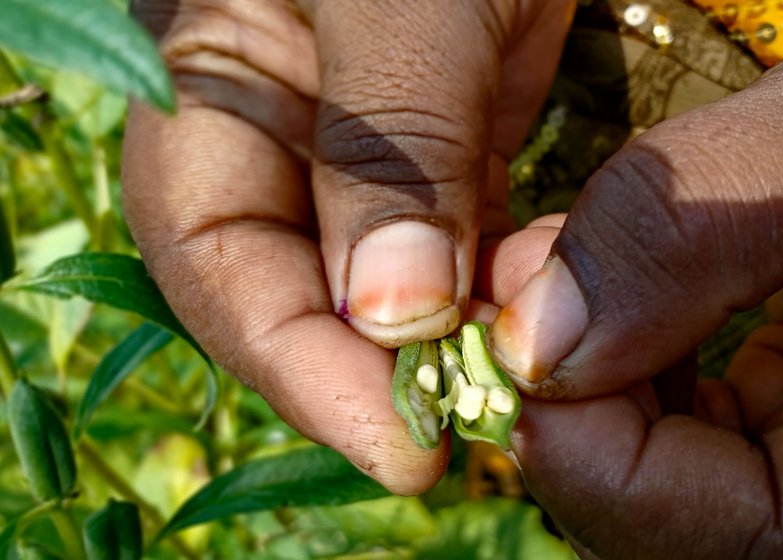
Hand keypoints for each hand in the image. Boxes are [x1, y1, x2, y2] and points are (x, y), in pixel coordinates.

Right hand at [122, 0, 572, 492]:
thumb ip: (388, 143)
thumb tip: (391, 314)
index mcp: (212, 83)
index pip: (211, 254)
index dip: (291, 358)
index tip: (392, 440)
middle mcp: (275, 130)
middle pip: (286, 286)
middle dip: (357, 374)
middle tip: (447, 442)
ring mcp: (361, 148)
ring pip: (368, 282)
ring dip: (424, 351)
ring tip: (489, 401)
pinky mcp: (441, 153)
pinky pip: (443, 249)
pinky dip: (475, 298)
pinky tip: (516, 327)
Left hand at [483, 32, 782, 556]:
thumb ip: (678, 240)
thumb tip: (535, 341)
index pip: (708, 535)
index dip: (585, 454)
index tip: (511, 342)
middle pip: (668, 513)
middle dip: (573, 405)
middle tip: (521, 296)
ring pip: (669, 471)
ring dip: (595, 376)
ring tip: (567, 273)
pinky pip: (697, 423)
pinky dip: (637, 361)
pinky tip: (623, 288)